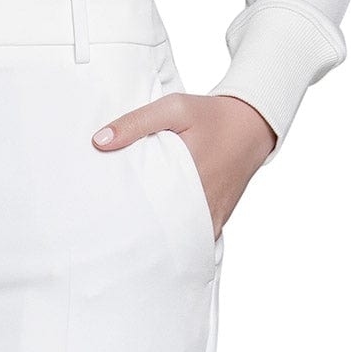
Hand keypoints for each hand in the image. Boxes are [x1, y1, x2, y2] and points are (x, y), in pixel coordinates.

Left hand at [91, 94, 276, 237]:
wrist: (251, 125)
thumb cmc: (211, 115)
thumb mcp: (174, 108)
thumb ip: (136, 123)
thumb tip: (99, 142)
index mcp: (187, 179)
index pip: (149, 211)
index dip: (126, 221)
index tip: (106, 224)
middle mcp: (201, 205)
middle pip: (162, 233)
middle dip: (139, 236)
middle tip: (113, 237)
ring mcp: (210, 217)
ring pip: (178, 240)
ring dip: (158, 242)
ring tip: (132, 242)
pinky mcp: (217, 221)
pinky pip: (193, 239)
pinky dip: (178, 241)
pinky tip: (159, 240)